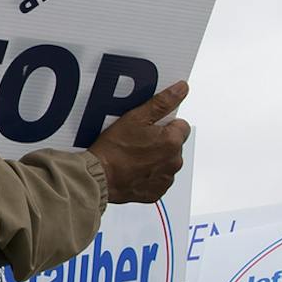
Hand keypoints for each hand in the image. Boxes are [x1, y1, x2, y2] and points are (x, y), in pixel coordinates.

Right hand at [88, 80, 189, 203]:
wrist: (99, 177)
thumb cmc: (115, 149)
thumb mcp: (136, 117)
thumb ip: (163, 102)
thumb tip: (181, 89)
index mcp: (173, 142)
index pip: (181, 126)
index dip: (164, 124)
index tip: (148, 128)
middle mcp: (174, 162)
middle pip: (174, 145)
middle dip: (161, 142)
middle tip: (138, 141)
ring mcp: (166, 179)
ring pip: (167, 162)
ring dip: (156, 158)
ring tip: (134, 156)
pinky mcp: (156, 192)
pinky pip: (158, 179)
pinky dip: (149, 174)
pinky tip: (134, 169)